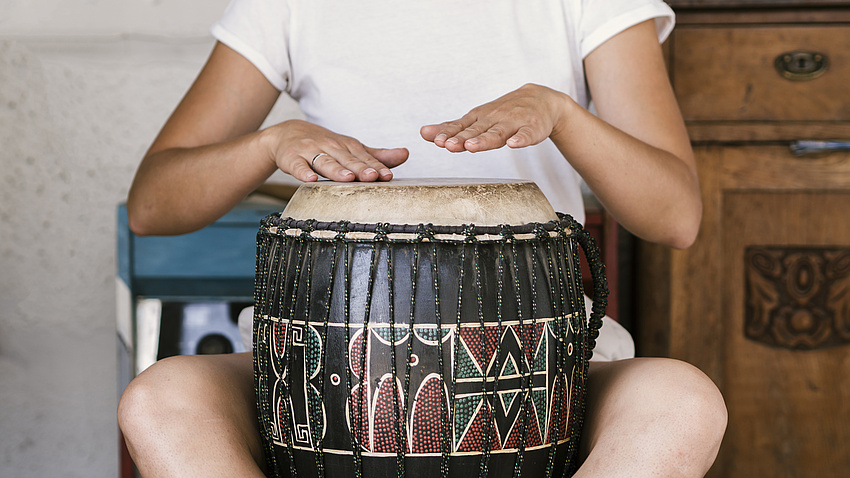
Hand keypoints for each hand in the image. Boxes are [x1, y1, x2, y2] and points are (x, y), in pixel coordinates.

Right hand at [265, 120, 408, 181]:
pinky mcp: (292, 158)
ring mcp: (311, 151)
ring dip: (336, 170)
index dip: (376, 167)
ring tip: (347, 178)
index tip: (388, 176)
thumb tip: (406, 154)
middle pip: (347, 160)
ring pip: (325, 162)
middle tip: (373, 177)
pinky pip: (298, 166)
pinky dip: (303, 172)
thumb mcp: (351, 149)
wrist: (287, 134)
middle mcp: (331, 147)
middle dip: (360, 169)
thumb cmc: (326, 146)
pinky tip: (310, 179)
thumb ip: (377, 156)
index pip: (364, 158)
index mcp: (347, 146)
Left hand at [420, 84, 568, 152]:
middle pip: (477, 131)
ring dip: (485, 139)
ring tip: (473, 147)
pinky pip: (527, 135)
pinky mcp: (533, 128)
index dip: (449, 133)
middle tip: (448, 145)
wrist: (541, 99)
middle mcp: (495, 118)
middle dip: (462, 138)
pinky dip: (521, 139)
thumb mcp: (478, 119)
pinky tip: (514, 144)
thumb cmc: (504, 113)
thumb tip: (424, 133)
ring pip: (498, 132)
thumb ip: (453, 128)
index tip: (437, 140)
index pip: (461, 126)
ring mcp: (514, 123)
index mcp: (480, 118)